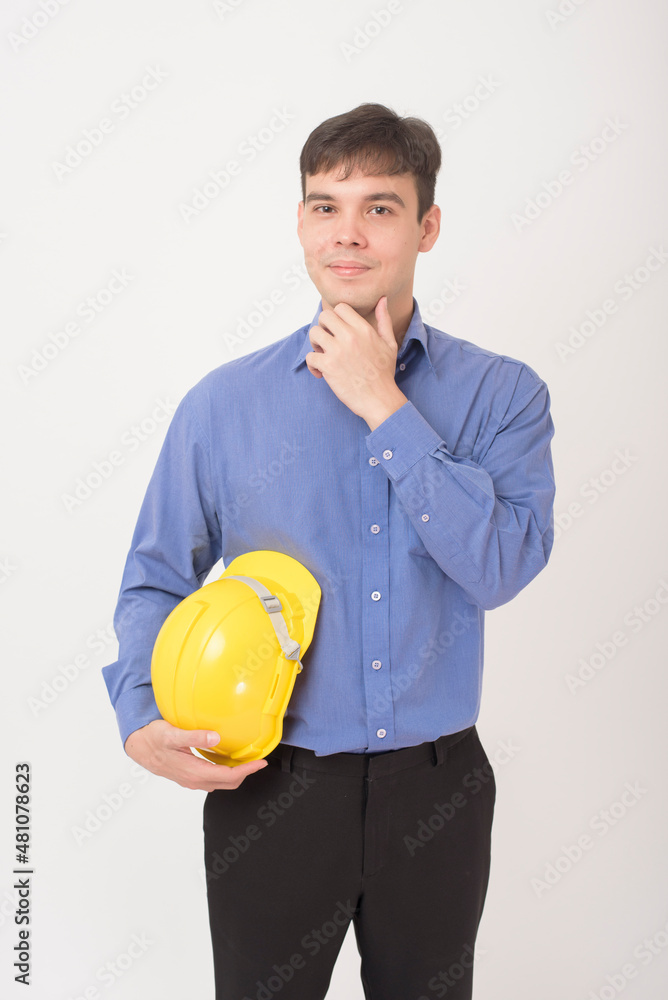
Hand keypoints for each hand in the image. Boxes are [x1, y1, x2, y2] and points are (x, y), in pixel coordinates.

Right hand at [124, 719, 268, 790]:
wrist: (138, 746)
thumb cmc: (153, 738)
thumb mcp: (172, 733)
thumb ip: (194, 736)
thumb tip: (215, 738)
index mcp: (193, 771)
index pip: (228, 776)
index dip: (247, 770)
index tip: (260, 762)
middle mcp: (194, 779)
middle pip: (227, 783)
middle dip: (245, 773)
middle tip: (257, 760)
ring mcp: (191, 780)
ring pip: (220, 783)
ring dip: (235, 774)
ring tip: (246, 760)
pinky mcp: (188, 776)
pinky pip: (211, 779)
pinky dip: (224, 773)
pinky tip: (226, 760)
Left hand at [305, 297, 405, 426]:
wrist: (380, 399)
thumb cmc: (384, 374)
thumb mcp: (389, 343)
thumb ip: (384, 320)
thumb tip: (382, 300)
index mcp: (363, 329)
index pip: (341, 307)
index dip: (336, 317)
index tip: (338, 330)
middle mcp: (350, 337)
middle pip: (324, 316)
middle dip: (323, 327)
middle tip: (327, 341)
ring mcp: (338, 351)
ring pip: (314, 333)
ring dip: (315, 344)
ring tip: (322, 355)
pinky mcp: (328, 366)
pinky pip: (310, 357)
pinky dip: (312, 365)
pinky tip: (321, 373)